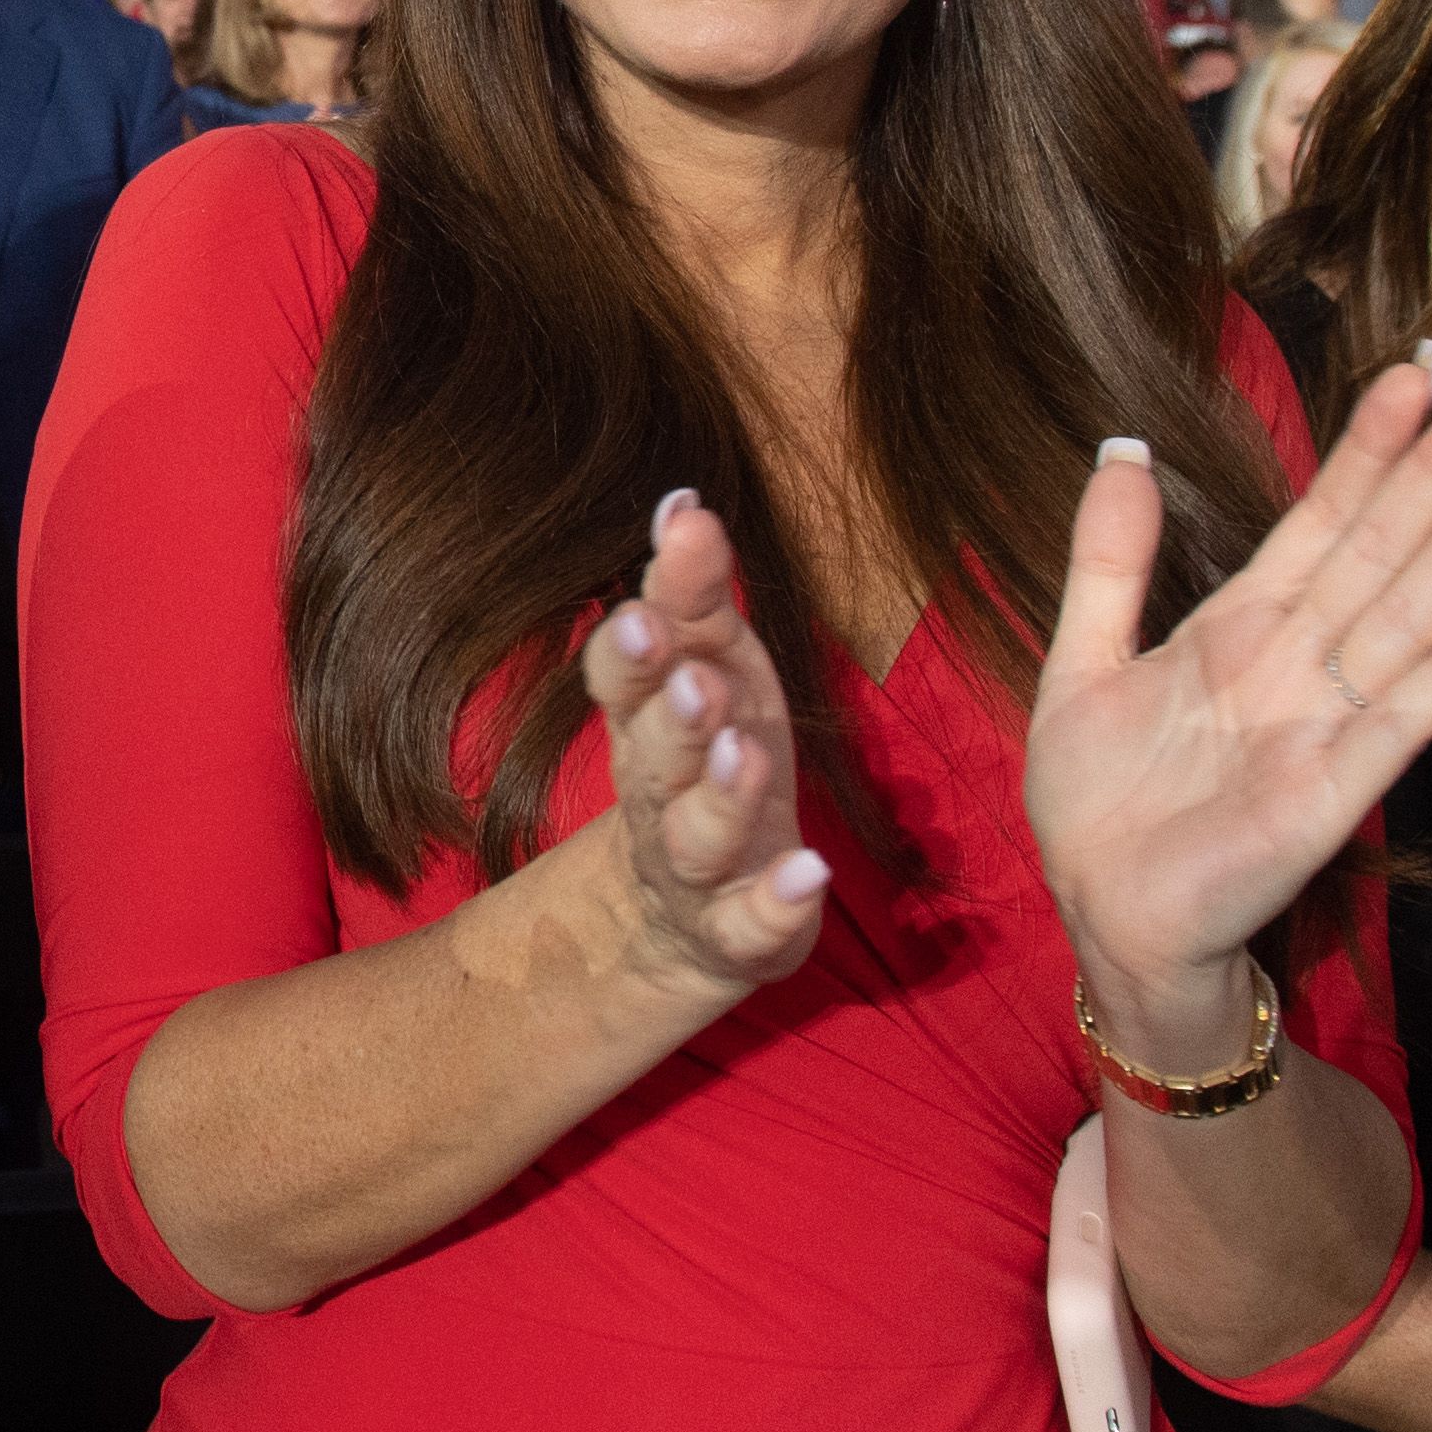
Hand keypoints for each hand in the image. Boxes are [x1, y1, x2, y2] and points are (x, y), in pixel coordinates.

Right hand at [573, 493, 829, 1002]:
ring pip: (697, 836)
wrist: (685, 911)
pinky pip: (750, 924)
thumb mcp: (708, 666)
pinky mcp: (738, 930)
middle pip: (654, 755)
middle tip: (697, 681)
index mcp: (649, 719)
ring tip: (748, 756)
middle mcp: (660, 792)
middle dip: (674, 716)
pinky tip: (807, 873)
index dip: (631, 649)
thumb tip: (683, 501)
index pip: (623, 677)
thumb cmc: (708, 758)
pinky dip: (774, 903)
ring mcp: (696, 867)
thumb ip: (694, 593)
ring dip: (721, 796)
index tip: (649, 612)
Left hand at [1028, 349, 1431, 1049]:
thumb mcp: (1083, 661)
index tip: (1422, 366)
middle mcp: (1299, 660)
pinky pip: (1409, 713)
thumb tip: (1126, 446)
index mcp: (1240, 625)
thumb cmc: (1099, 802)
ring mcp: (1326, 718)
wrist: (1103, 912)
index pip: (1323, 514)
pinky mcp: (1336, 786)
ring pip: (1412, 609)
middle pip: (1386, 544)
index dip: (1371, 443)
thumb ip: (1110, 559)